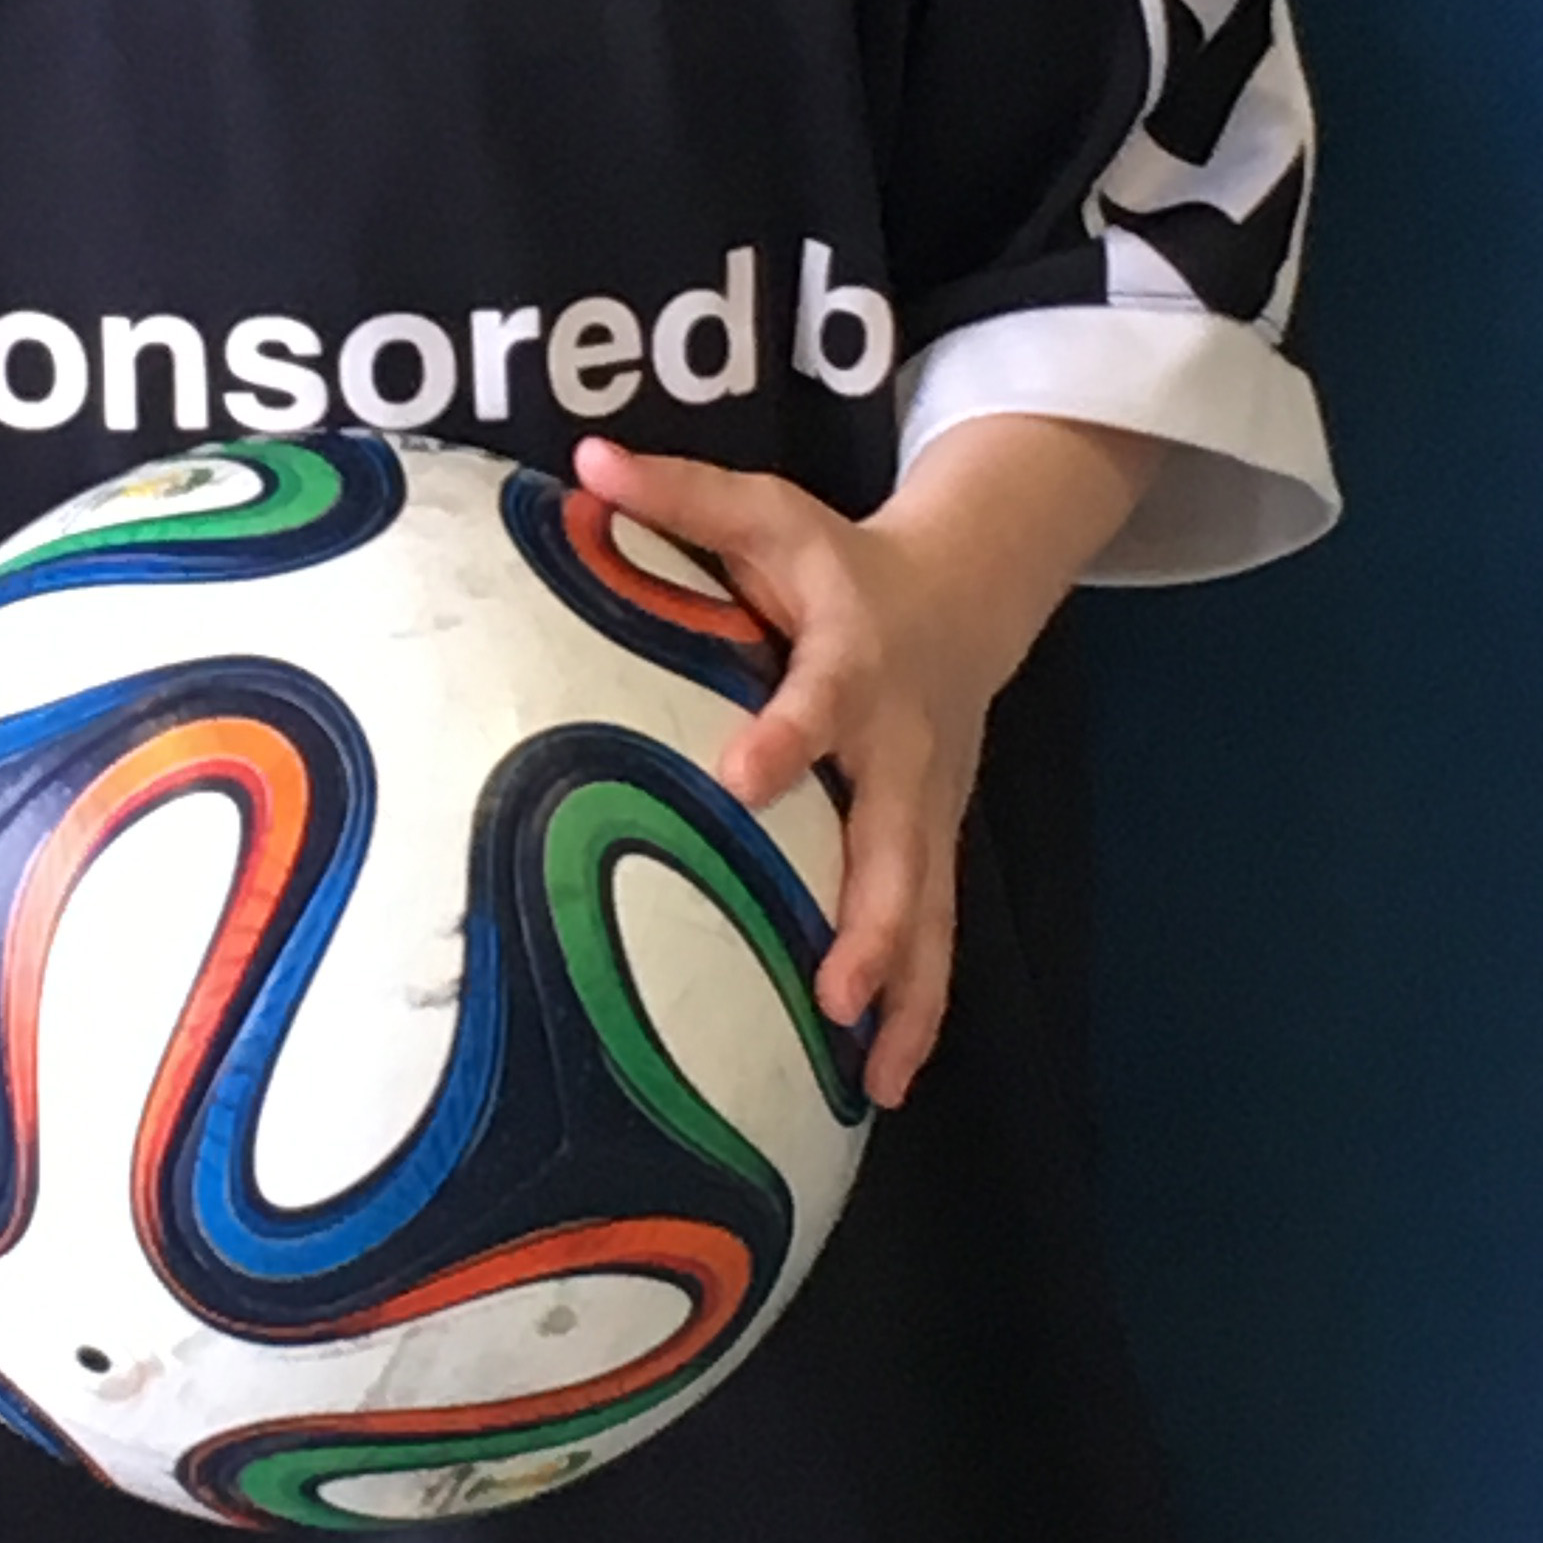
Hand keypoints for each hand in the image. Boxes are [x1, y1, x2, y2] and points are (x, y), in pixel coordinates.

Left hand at [574, 436, 989, 1107]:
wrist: (960, 595)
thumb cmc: (831, 562)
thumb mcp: (764, 512)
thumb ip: (677, 493)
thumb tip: (582, 458)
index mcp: (852, 657)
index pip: (822, 697)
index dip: (788, 735)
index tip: (740, 780)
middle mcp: (899, 746)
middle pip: (898, 840)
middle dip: (874, 920)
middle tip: (834, 990)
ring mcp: (926, 809)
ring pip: (930, 912)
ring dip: (905, 994)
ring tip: (874, 1078)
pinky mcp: (933, 849)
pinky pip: (933, 940)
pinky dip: (916, 1012)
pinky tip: (881, 1085)